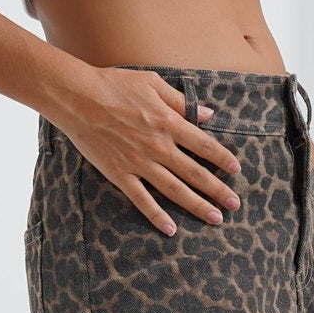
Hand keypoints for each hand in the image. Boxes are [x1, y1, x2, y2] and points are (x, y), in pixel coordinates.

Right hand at [56, 68, 241, 234]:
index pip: (205, 146)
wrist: (77, 97)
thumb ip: (180, 101)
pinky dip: (157, 216)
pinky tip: (171, 229)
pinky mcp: (120, 174)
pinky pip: (142, 199)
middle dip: (218, 191)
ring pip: (175, 190)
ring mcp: (139, 163)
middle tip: (235, 205)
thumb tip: (207, 114)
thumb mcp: (153, 83)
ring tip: (215, 218)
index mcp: (169, 123)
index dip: (223, 159)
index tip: (236, 170)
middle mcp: (159, 147)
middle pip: (196, 173)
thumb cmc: (114, 85)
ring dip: (198, 206)